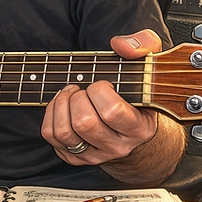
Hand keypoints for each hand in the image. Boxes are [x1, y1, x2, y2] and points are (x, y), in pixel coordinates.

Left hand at [41, 29, 162, 165]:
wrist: (137, 132)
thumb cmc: (140, 94)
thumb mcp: (150, 65)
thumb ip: (144, 45)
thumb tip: (120, 45)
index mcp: (139, 128)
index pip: (112, 112)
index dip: (100, 91)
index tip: (103, 84)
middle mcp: (117, 147)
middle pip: (84, 122)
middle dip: (78, 97)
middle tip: (85, 88)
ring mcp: (95, 154)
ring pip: (65, 132)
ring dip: (61, 105)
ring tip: (72, 94)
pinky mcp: (76, 157)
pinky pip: (52, 136)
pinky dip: (51, 114)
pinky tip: (63, 105)